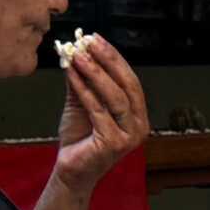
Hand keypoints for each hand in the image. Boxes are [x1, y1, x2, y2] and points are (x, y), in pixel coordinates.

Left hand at [52, 34, 149, 195]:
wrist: (71, 170)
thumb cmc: (80, 139)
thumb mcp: (82, 103)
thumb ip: (83, 81)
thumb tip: (77, 52)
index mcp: (137, 115)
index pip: (130, 80)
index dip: (114, 58)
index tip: (96, 39)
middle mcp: (139, 126)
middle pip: (127, 86)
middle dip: (108, 61)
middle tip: (89, 42)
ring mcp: (129, 136)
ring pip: (115, 97)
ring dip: (96, 73)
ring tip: (78, 56)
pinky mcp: (113, 143)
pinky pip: (98, 111)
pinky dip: (84, 90)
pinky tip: (72, 75)